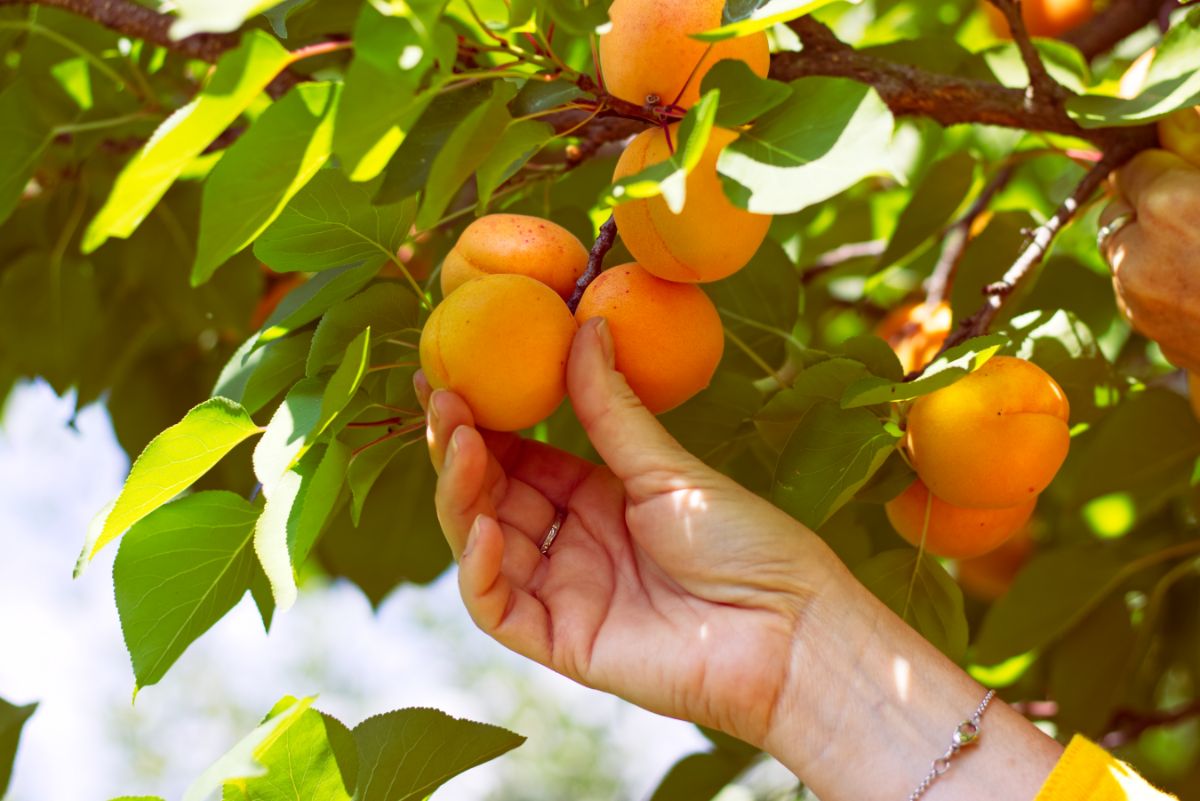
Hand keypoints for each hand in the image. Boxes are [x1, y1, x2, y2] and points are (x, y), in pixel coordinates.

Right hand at [417, 318, 1062, 799]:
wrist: (790, 628)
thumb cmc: (746, 543)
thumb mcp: (668, 468)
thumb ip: (612, 408)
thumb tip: (585, 324)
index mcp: (597, 499)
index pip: (518, 456)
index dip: (481, 420)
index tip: (450, 374)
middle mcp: (571, 544)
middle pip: (490, 497)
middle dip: (460, 449)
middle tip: (444, 400)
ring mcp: (563, 594)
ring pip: (482, 546)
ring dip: (461, 496)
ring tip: (460, 444)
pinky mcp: (562, 641)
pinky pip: (498, 606)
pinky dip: (479, 568)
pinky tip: (483, 525)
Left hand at [1101, 149, 1199, 371]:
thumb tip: (1174, 121)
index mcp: (1168, 207)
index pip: (1134, 164)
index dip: (1162, 158)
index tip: (1183, 157)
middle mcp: (1138, 258)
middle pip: (1118, 211)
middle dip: (1147, 200)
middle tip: (1190, 201)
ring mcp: (1141, 305)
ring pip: (1125, 256)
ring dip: (1152, 243)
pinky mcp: (1156, 339)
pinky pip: (1143, 296)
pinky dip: (1164, 282)